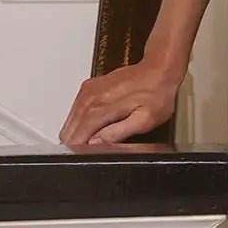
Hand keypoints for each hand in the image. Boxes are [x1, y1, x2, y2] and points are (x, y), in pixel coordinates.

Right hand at [59, 58, 180, 148]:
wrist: (158, 70)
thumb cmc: (156, 94)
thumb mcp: (144, 121)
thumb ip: (117, 133)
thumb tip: (96, 143)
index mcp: (101, 108)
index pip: (76, 137)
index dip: (80, 152)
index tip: (88, 156)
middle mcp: (90, 97)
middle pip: (69, 130)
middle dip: (77, 144)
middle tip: (93, 151)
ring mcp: (88, 91)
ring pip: (69, 120)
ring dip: (77, 132)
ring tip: (95, 139)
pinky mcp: (89, 87)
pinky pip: (75, 109)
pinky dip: (80, 121)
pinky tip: (94, 125)